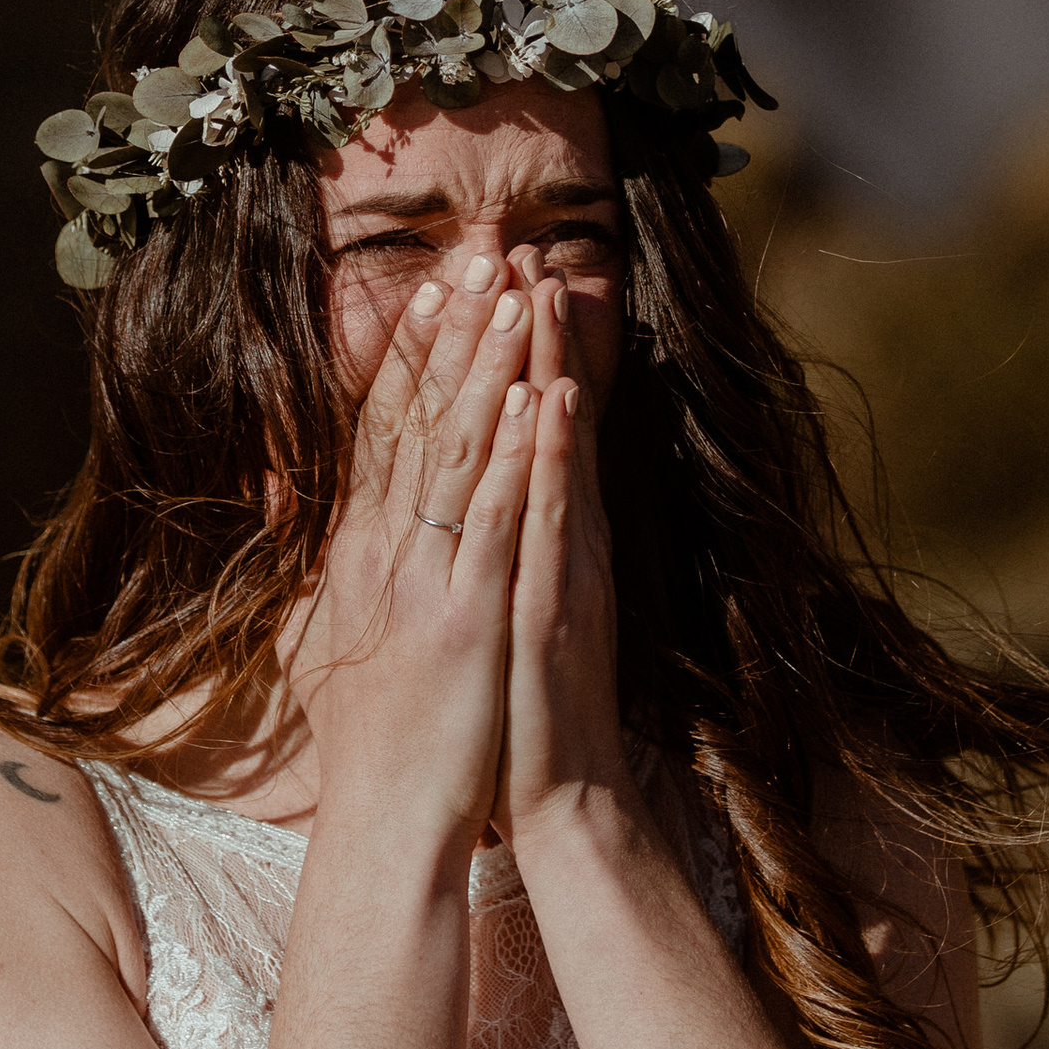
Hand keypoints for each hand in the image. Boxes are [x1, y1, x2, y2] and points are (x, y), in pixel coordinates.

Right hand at [281, 260, 540, 857]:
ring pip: (456, 450)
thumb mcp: (330, 632)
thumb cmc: (372, 736)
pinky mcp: (466, 616)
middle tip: (480, 246)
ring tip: (511, 290)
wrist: (386, 820)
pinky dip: (512, 458)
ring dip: (484, 365)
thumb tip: (299, 506)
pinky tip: (531, 401)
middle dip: (451, 327)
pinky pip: (492, 521)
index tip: (432, 280)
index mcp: (359, 549)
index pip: (382, 426)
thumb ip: (323, 562)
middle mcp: (383, 549)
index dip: (409, 350)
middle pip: (417, 415)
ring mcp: (423, 578)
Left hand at [498, 278, 640, 839]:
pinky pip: (555, 521)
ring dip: (551, 369)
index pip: (527, 430)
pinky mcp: (557, 605)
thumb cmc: (525, 706)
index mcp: (540, 540)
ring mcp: (564, 569)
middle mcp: (560, 542)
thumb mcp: (502, 609)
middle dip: (536, 336)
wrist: (563, 796)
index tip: (500, 282)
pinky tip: (552, 404)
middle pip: (547, 422)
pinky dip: (554, 460)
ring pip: (555, 452)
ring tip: (544, 292)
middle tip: (528, 251)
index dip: (516, 357)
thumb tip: (484, 496)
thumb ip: (505, 547)